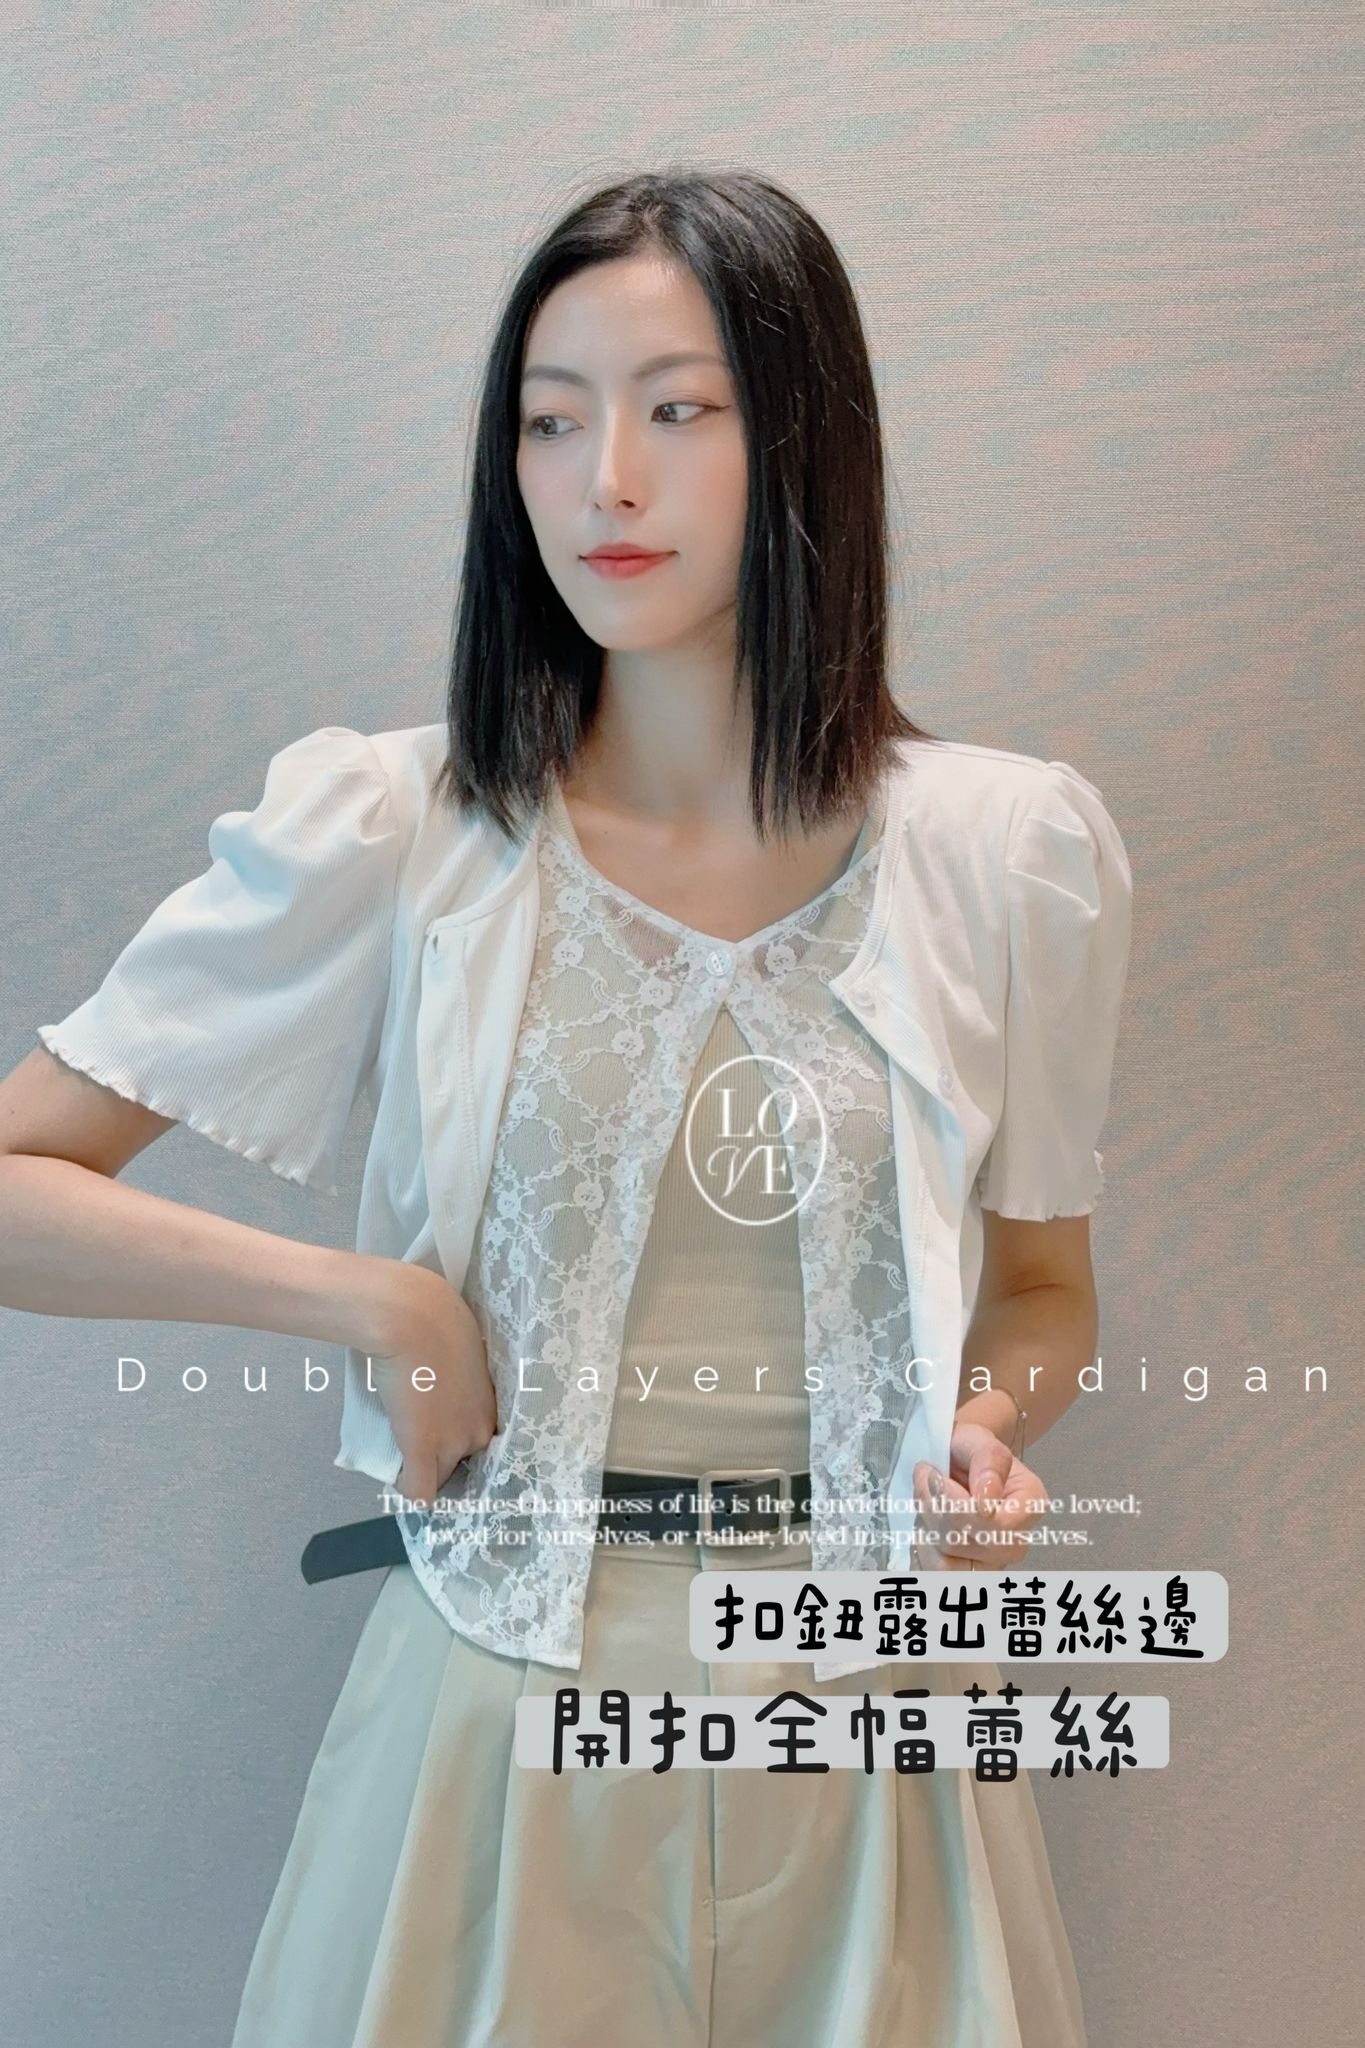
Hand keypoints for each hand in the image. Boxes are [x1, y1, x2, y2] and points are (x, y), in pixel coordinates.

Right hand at [355, 1258, 497, 1509]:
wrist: (412, 1317)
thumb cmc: (432, 1322)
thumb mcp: (458, 1352)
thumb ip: (456, 1376)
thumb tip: (439, 1381)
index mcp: (491, 1404)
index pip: (477, 1440)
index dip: (454, 1438)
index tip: (435, 1428)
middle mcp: (480, 1429)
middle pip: (463, 1463)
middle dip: (440, 1457)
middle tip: (414, 1437)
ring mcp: (453, 1443)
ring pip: (441, 1478)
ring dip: (421, 1471)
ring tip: (400, 1453)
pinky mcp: (423, 1449)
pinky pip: (419, 1491)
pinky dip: (407, 1490)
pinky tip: (396, 1478)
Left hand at [913, 1419, 1048, 1570]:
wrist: (954, 1459)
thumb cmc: (969, 1449)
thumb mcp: (980, 1440)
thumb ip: (989, 1461)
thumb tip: (987, 1497)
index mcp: (1029, 1507)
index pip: (997, 1528)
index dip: (959, 1507)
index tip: (937, 1477)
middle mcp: (1015, 1542)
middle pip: (966, 1547)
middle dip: (935, 1512)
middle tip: (926, 1481)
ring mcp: (990, 1564)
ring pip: (946, 1567)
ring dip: (924, 1530)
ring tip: (926, 1504)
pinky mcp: (962, 1573)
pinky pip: (930, 1575)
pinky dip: (919, 1549)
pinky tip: (924, 1525)